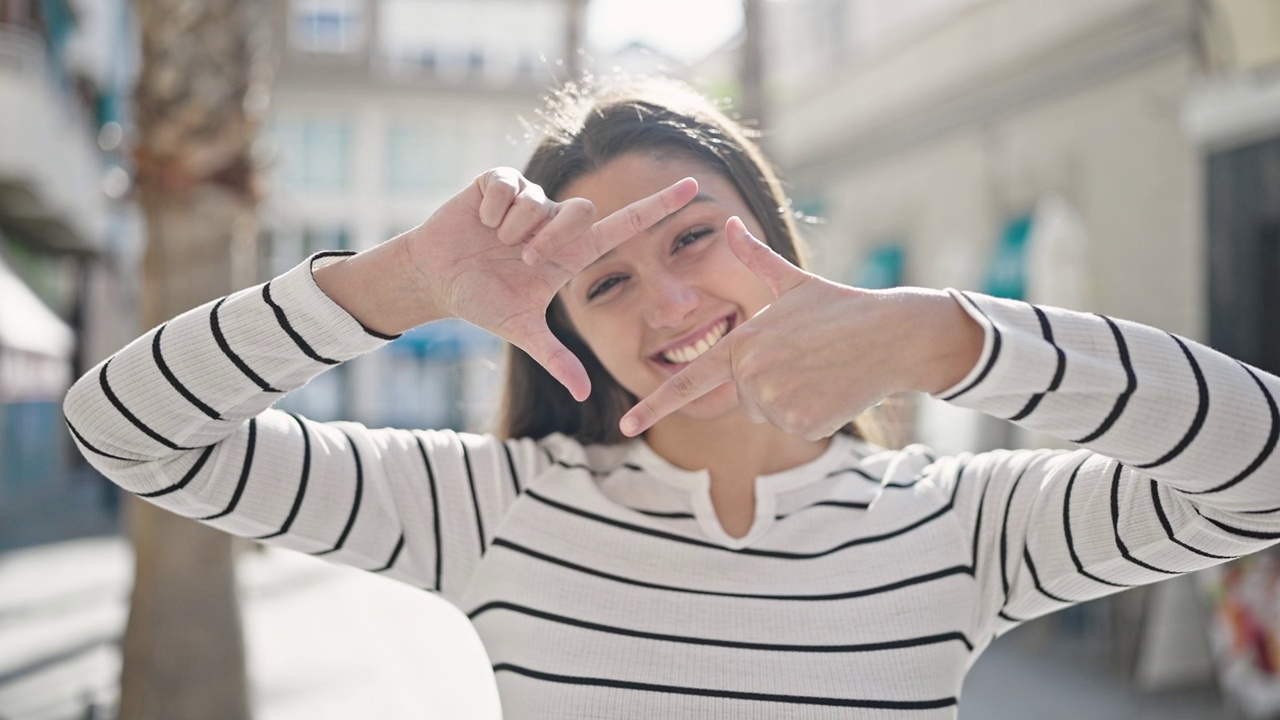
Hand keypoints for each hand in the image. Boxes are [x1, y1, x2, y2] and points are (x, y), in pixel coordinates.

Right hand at [404, 167, 698, 400]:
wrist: (435, 278)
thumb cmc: (482, 301)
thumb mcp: (520, 330)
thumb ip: (555, 358)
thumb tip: (583, 395)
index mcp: (571, 252)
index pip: (625, 225)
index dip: (658, 206)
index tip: (692, 187)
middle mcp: (557, 221)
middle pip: (582, 210)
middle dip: (550, 237)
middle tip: (522, 258)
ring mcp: (530, 199)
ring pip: (541, 202)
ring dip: (514, 228)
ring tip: (494, 240)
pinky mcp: (500, 181)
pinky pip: (509, 187)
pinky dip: (491, 209)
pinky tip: (479, 221)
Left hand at [619, 217, 982, 438]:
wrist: (891, 334)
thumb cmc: (840, 306)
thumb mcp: (792, 281)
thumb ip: (752, 258)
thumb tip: (728, 223)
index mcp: (743, 341)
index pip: (688, 379)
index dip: (654, 405)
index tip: (626, 423)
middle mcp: (753, 373)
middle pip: (743, 397)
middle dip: (768, 383)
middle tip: (803, 358)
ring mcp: (778, 401)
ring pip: (768, 414)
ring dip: (791, 399)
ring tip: (820, 369)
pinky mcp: (803, 423)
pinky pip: (795, 427)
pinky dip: (812, 414)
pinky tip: (832, 387)